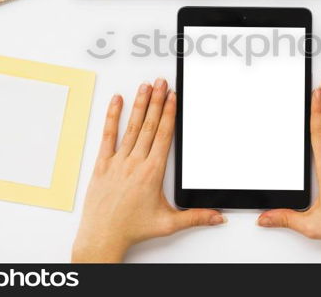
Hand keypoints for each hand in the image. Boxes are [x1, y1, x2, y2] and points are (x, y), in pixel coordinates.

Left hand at [72, 79, 225, 262]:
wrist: (103, 236)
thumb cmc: (132, 229)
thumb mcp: (168, 224)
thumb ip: (195, 217)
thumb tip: (218, 216)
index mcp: (152, 172)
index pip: (164, 135)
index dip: (169, 113)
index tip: (173, 97)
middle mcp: (135, 163)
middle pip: (149, 125)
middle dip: (157, 101)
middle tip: (162, 83)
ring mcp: (117, 162)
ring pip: (131, 127)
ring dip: (140, 104)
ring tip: (145, 86)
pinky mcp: (102, 164)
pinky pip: (108, 136)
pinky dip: (112, 117)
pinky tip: (117, 102)